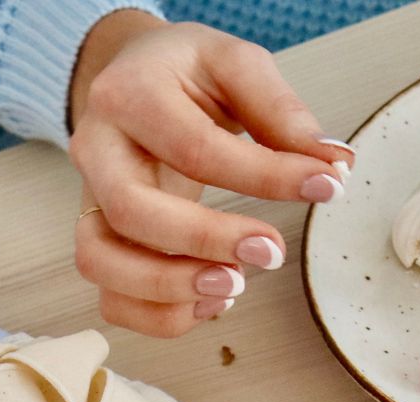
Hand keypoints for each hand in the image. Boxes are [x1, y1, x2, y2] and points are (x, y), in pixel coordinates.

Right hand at [69, 14, 352, 337]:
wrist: (129, 82)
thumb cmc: (184, 78)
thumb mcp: (234, 67)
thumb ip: (280, 112)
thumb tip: (331, 166)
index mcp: (128, 94)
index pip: (194, 147)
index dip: (264, 176)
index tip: (325, 187)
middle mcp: (95, 151)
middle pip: (130, 211)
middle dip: (204, 242)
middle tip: (270, 255)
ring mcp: (88, 204)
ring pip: (100, 264)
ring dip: (169, 291)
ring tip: (234, 287)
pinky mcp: (95, 245)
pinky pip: (112, 301)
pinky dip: (161, 316)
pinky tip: (211, 300)